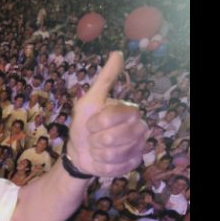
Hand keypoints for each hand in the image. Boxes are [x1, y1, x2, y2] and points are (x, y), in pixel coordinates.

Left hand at [66, 52, 147, 176]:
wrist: (80, 152)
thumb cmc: (84, 124)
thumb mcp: (89, 101)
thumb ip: (105, 79)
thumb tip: (117, 53)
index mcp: (129, 110)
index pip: (111, 117)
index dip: (96, 123)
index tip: (90, 124)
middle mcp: (139, 128)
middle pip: (113, 138)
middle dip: (94, 140)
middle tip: (93, 138)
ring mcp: (138, 147)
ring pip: (114, 155)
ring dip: (97, 154)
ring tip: (96, 149)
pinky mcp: (134, 163)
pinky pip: (116, 168)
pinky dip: (103, 166)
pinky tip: (102, 160)